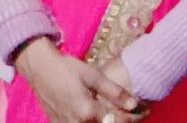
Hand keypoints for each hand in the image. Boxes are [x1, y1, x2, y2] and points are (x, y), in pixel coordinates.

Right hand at [14, 37, 142, 121]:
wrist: (40, 70)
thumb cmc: (68, 69)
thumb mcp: (94, 76)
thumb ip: (114, 92)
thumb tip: (134, 103)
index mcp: (87, 113)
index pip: (117, 122)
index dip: (134, 118)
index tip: (146, 111)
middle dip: (122, 121)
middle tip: (135, 114)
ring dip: (108, 121)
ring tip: (119, 113)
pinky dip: (95, 122)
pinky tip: (101, 114)